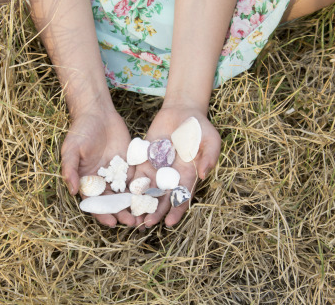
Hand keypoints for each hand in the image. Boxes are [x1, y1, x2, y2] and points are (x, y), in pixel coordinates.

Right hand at [61, 108, 135, 226]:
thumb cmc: (81, 131)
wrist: (97, 113)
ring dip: (134, 205)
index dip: (102, 213)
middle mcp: (102, 181)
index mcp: (87, 180)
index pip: (95, 202)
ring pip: (126, 194)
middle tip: (133, 222)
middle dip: (122, 213)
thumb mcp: (71, 150)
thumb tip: (73, 191)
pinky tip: (152, 197)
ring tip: (144, 215)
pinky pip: (136, 179)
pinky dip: (143, 190)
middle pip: (113, 202)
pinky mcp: (128, 165)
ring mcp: (116, 174)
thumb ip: (71, 169)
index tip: (112, 222)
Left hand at [132, 104, 220, 227]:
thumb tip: (203, 175)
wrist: (183, 112)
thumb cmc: (200, 128)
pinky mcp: (144, 158)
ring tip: (133, 214)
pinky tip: (123, 194)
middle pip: (162, 198)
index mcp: (188, 175)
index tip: (169, 222)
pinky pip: (137, 173)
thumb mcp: (211, 141)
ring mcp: (157, 168)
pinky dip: (131, 184)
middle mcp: (171, 176)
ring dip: (141, 202)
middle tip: (147, 223)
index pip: (181, 197)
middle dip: (155, 211)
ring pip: (147, 190)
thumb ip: (209, 157)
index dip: (176, 211)